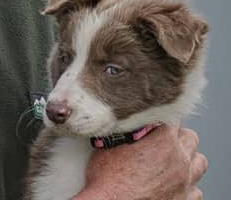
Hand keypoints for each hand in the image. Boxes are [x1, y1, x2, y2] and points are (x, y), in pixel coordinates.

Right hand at [76, 125, 206, 199]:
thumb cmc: (108, 179)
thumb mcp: (111, 144)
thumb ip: (128, 129)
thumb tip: (129, 119)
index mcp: (164, 141)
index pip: (171, 117)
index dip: (158, 118)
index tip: (151, 121)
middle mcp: (179, 160)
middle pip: (189, 137)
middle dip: (177, 136)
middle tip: (160, 141)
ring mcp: (185, 182)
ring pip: (199, 162)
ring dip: (188, 158)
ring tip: (171, 161)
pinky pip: (196, 189)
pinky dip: (187, 184)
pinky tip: (172, 183)